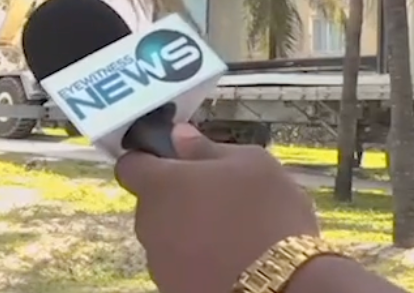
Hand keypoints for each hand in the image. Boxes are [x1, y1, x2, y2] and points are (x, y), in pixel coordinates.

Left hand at [115, 123, 319, 292]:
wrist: (283, 286)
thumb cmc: (268, 214)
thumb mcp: (251, 164)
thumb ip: (206, 148)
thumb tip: (179, 136)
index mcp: (160, 184)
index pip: (129, 165)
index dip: (148, 159)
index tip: (173, 161)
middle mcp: (147, 222)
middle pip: (151, 203)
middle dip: (175, 198)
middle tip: (215, 198)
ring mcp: (157, 262)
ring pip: (164, 236)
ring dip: (185, 231)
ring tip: (227, 233)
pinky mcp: (172, 288)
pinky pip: (178, 266)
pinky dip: (194, 260)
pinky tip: (226, 260)